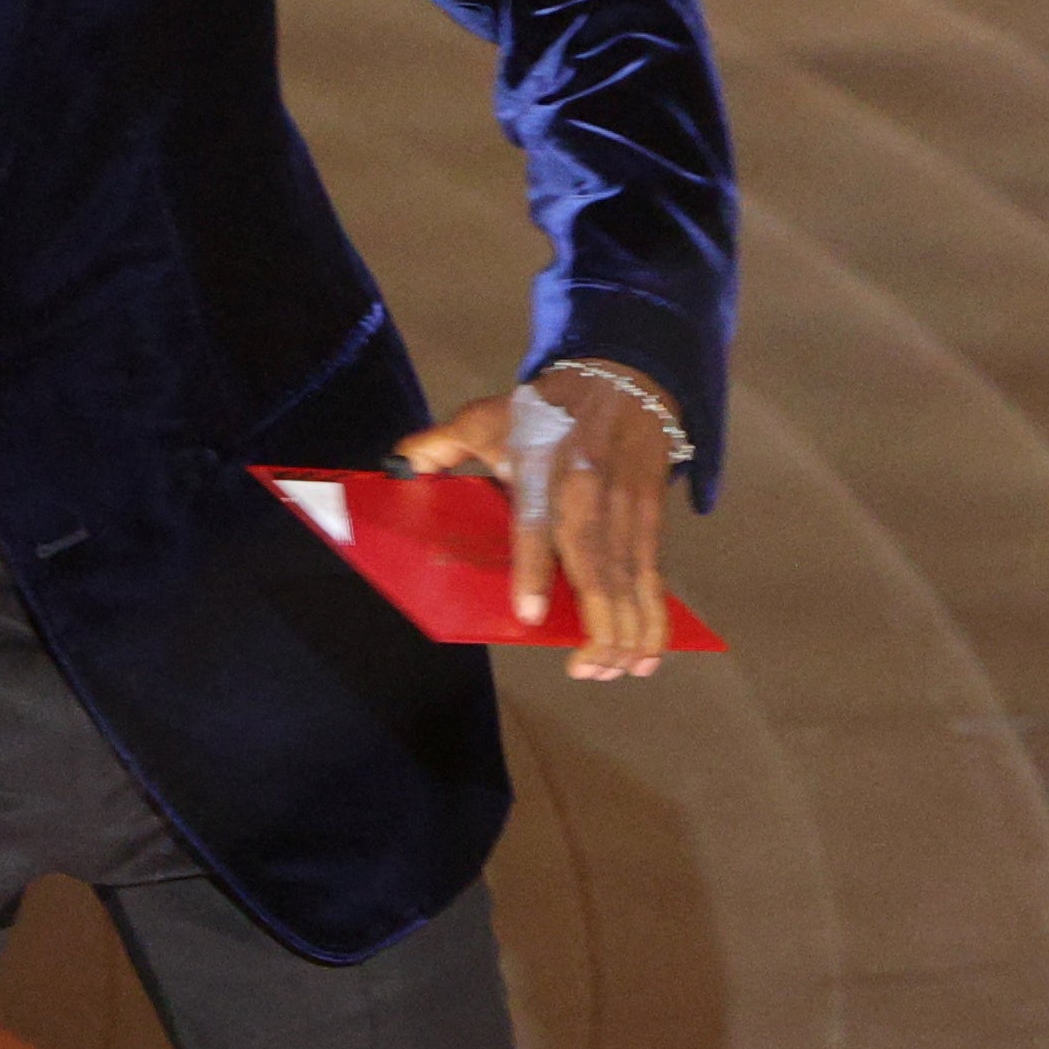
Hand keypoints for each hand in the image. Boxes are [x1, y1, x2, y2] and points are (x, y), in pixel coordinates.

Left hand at [393, 361, 678, 678]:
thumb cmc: (547, 407)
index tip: (532, 614)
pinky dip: (654, 618)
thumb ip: (438, 446)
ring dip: (627, 632)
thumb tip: (394, 469)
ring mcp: (624, 509)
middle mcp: (585, 494)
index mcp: (540, 470)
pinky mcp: (651, 519)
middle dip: (599, 624)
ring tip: (615, 671)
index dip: (535, 569)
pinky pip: (653, 576)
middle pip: (597, 566)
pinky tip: (649, 655)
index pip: (536, 524)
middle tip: (584, 668)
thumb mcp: (486, 416)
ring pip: (631, 580)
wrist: (625, 376)